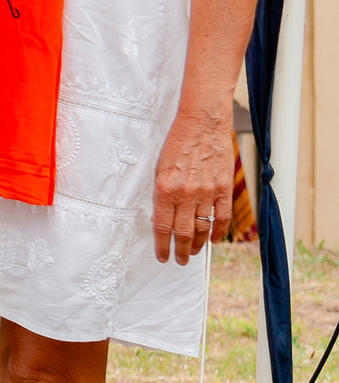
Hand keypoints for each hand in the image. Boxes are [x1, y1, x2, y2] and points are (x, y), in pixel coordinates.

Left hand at [151, 103, 235, 264]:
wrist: (201, 123)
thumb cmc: (176, 143)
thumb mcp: (159, 168)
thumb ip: (160, 194)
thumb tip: (161, 218)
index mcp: (165, 189)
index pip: (162, 227)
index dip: (162, 246)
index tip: (162, 257)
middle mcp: (186, 193)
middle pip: (183, 233)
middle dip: (179, 251)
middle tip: (178, 260)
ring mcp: (207, 192)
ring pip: (202, 228)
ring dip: (197, 245)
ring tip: (192, 253)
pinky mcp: (224, 188)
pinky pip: (222, 217)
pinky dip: (218, 232)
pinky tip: (212, 240)